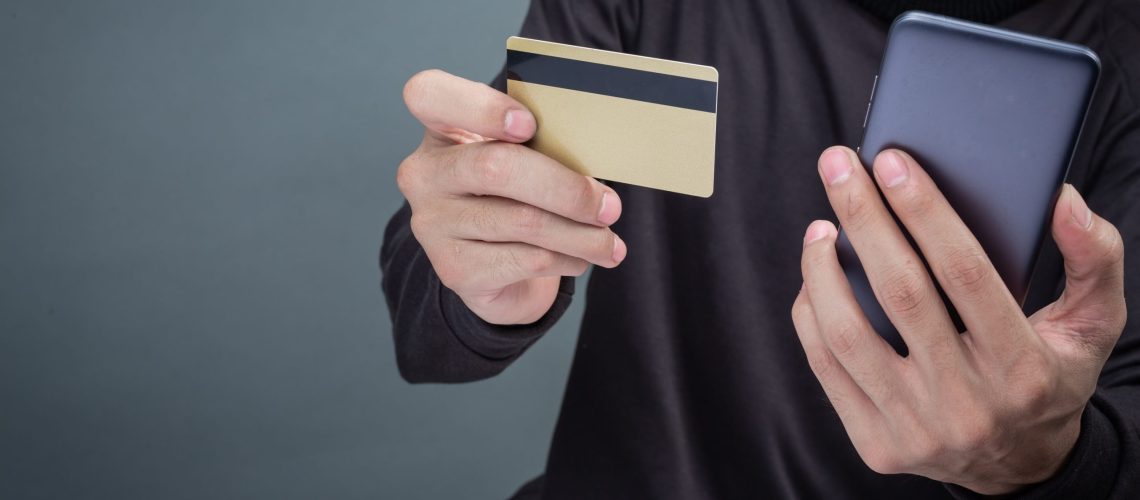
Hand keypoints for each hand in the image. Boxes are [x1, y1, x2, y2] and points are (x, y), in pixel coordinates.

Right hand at [397, 70, 625, 324]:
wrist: (497, 268)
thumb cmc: (517, 196)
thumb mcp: (525, 157)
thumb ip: (543, 144)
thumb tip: (597, 158)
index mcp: (440, 128)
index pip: (429, 95)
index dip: (481, 107)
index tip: (529, 126)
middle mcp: (425, 174)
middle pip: (496, 167)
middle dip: (566, 188)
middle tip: (609, 206)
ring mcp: (433, 224)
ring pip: (522, 221)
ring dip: (580, 234)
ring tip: (610, 241)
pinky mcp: (454, 269)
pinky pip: (526, 260)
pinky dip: (566, 259)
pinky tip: (581, 258)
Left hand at [792, 146, 1126, 493]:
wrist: (1019, 466)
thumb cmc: (1051, 376)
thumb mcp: (1093, 324)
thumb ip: (1094, 258)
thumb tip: (1063, 198)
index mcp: (1024, 369)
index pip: (964, 273)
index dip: (923, 211)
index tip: (891, 161)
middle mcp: (968, 404)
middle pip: (899, 292)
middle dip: (862, 217)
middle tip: (838, 166)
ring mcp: (916, 429)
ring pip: (847, 334)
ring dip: (821, 268)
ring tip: (821, 223)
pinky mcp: (876, 445)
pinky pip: (825, 367)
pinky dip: (812, 313)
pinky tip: (814, 275)